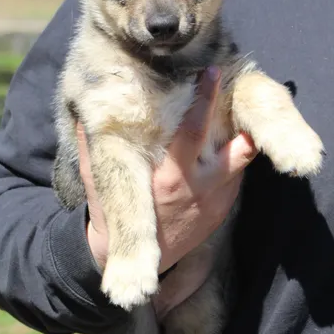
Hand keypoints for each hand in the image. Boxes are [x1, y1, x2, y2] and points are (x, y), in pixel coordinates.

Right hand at [77, 67, 256, 310]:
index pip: (193, 131)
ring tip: (248, 107)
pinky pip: (238, 175)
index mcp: (168, 176)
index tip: (210, 72)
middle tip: (244, 82)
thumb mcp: (100, 179)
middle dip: (237, 113)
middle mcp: (198, 187)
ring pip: (242, 159)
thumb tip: (86, 107)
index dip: (205, 100)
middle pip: (231, 146)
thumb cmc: (114, 213)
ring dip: (246, 133)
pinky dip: (238, 153)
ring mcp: (216, 199)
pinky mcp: (224, 208)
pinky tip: (234, 134)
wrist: (137, 260)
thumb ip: (93, 144)